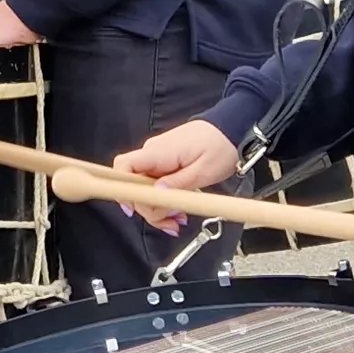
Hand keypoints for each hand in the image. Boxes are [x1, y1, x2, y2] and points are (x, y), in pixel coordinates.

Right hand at [109, 120, 240, 228]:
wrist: (231, 129)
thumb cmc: (220, 147)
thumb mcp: (203, 171)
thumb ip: (177, 184)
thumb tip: (155, 194)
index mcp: (160, 152)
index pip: (124, 165)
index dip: (122, 188)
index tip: (134, 209)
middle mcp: (152, 152)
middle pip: (133, 185)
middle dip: (149, 209)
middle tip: (171, 223)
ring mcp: (157, 157)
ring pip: (144, 188)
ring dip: (158, 208)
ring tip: (178, 220)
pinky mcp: (164, 162)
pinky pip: (154, 184)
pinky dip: (163, 200)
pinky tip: (177, 210)